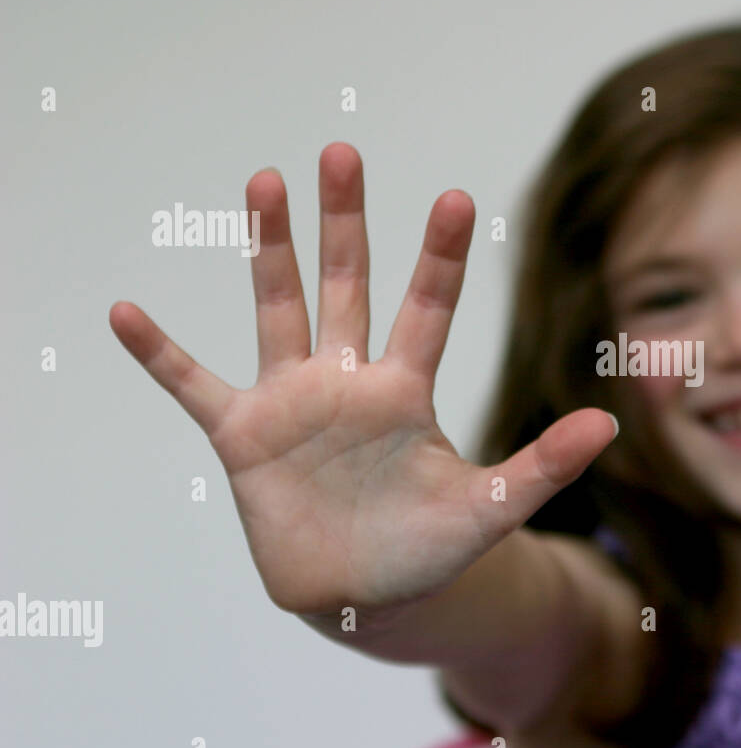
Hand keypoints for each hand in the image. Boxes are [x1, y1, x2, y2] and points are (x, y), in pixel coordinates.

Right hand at [110, 144, 615, 614]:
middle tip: (343, 152)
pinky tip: (125, 311)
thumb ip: (543, 466)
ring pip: (278, 310)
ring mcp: (293, 403)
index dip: (439, 256)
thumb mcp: (491, 510)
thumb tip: (608, 424)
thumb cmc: (429, 550)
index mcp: (407, 390)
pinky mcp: (244, 438)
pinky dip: (159, 353)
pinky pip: (193, 385)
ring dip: (268, 250)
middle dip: (345, 222)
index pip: (428, 308)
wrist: (366, 595)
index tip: (457, 198)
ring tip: (264, 181)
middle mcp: (349, 381)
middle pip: (346, 285)